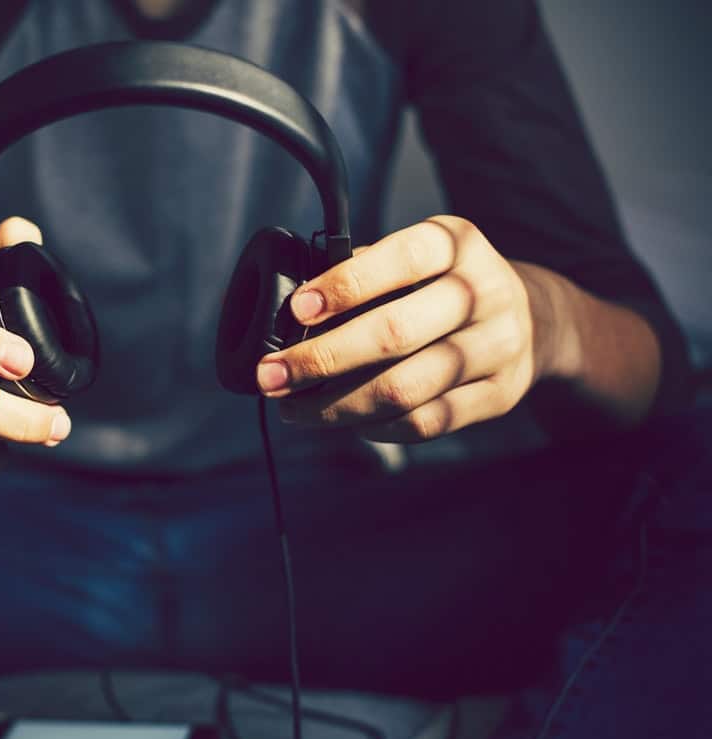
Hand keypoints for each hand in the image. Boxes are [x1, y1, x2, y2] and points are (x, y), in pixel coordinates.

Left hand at [257, 215, 562, 441]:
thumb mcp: (420, 257)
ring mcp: (497, 346)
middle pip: (395, 333)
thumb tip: (293, 315)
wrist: (535, 318)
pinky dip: (377, 427)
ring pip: (405, 388)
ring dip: (337, 406)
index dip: (346, 285)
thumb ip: (365, 273)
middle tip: (271, 376)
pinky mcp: (501, 394)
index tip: (298, 309)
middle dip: (321, 359)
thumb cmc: (444, 284)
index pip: (402, 260)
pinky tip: (347, 423)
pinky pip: (427, 422)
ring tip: (294, 410)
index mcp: (457, 243)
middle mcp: (484, 291)